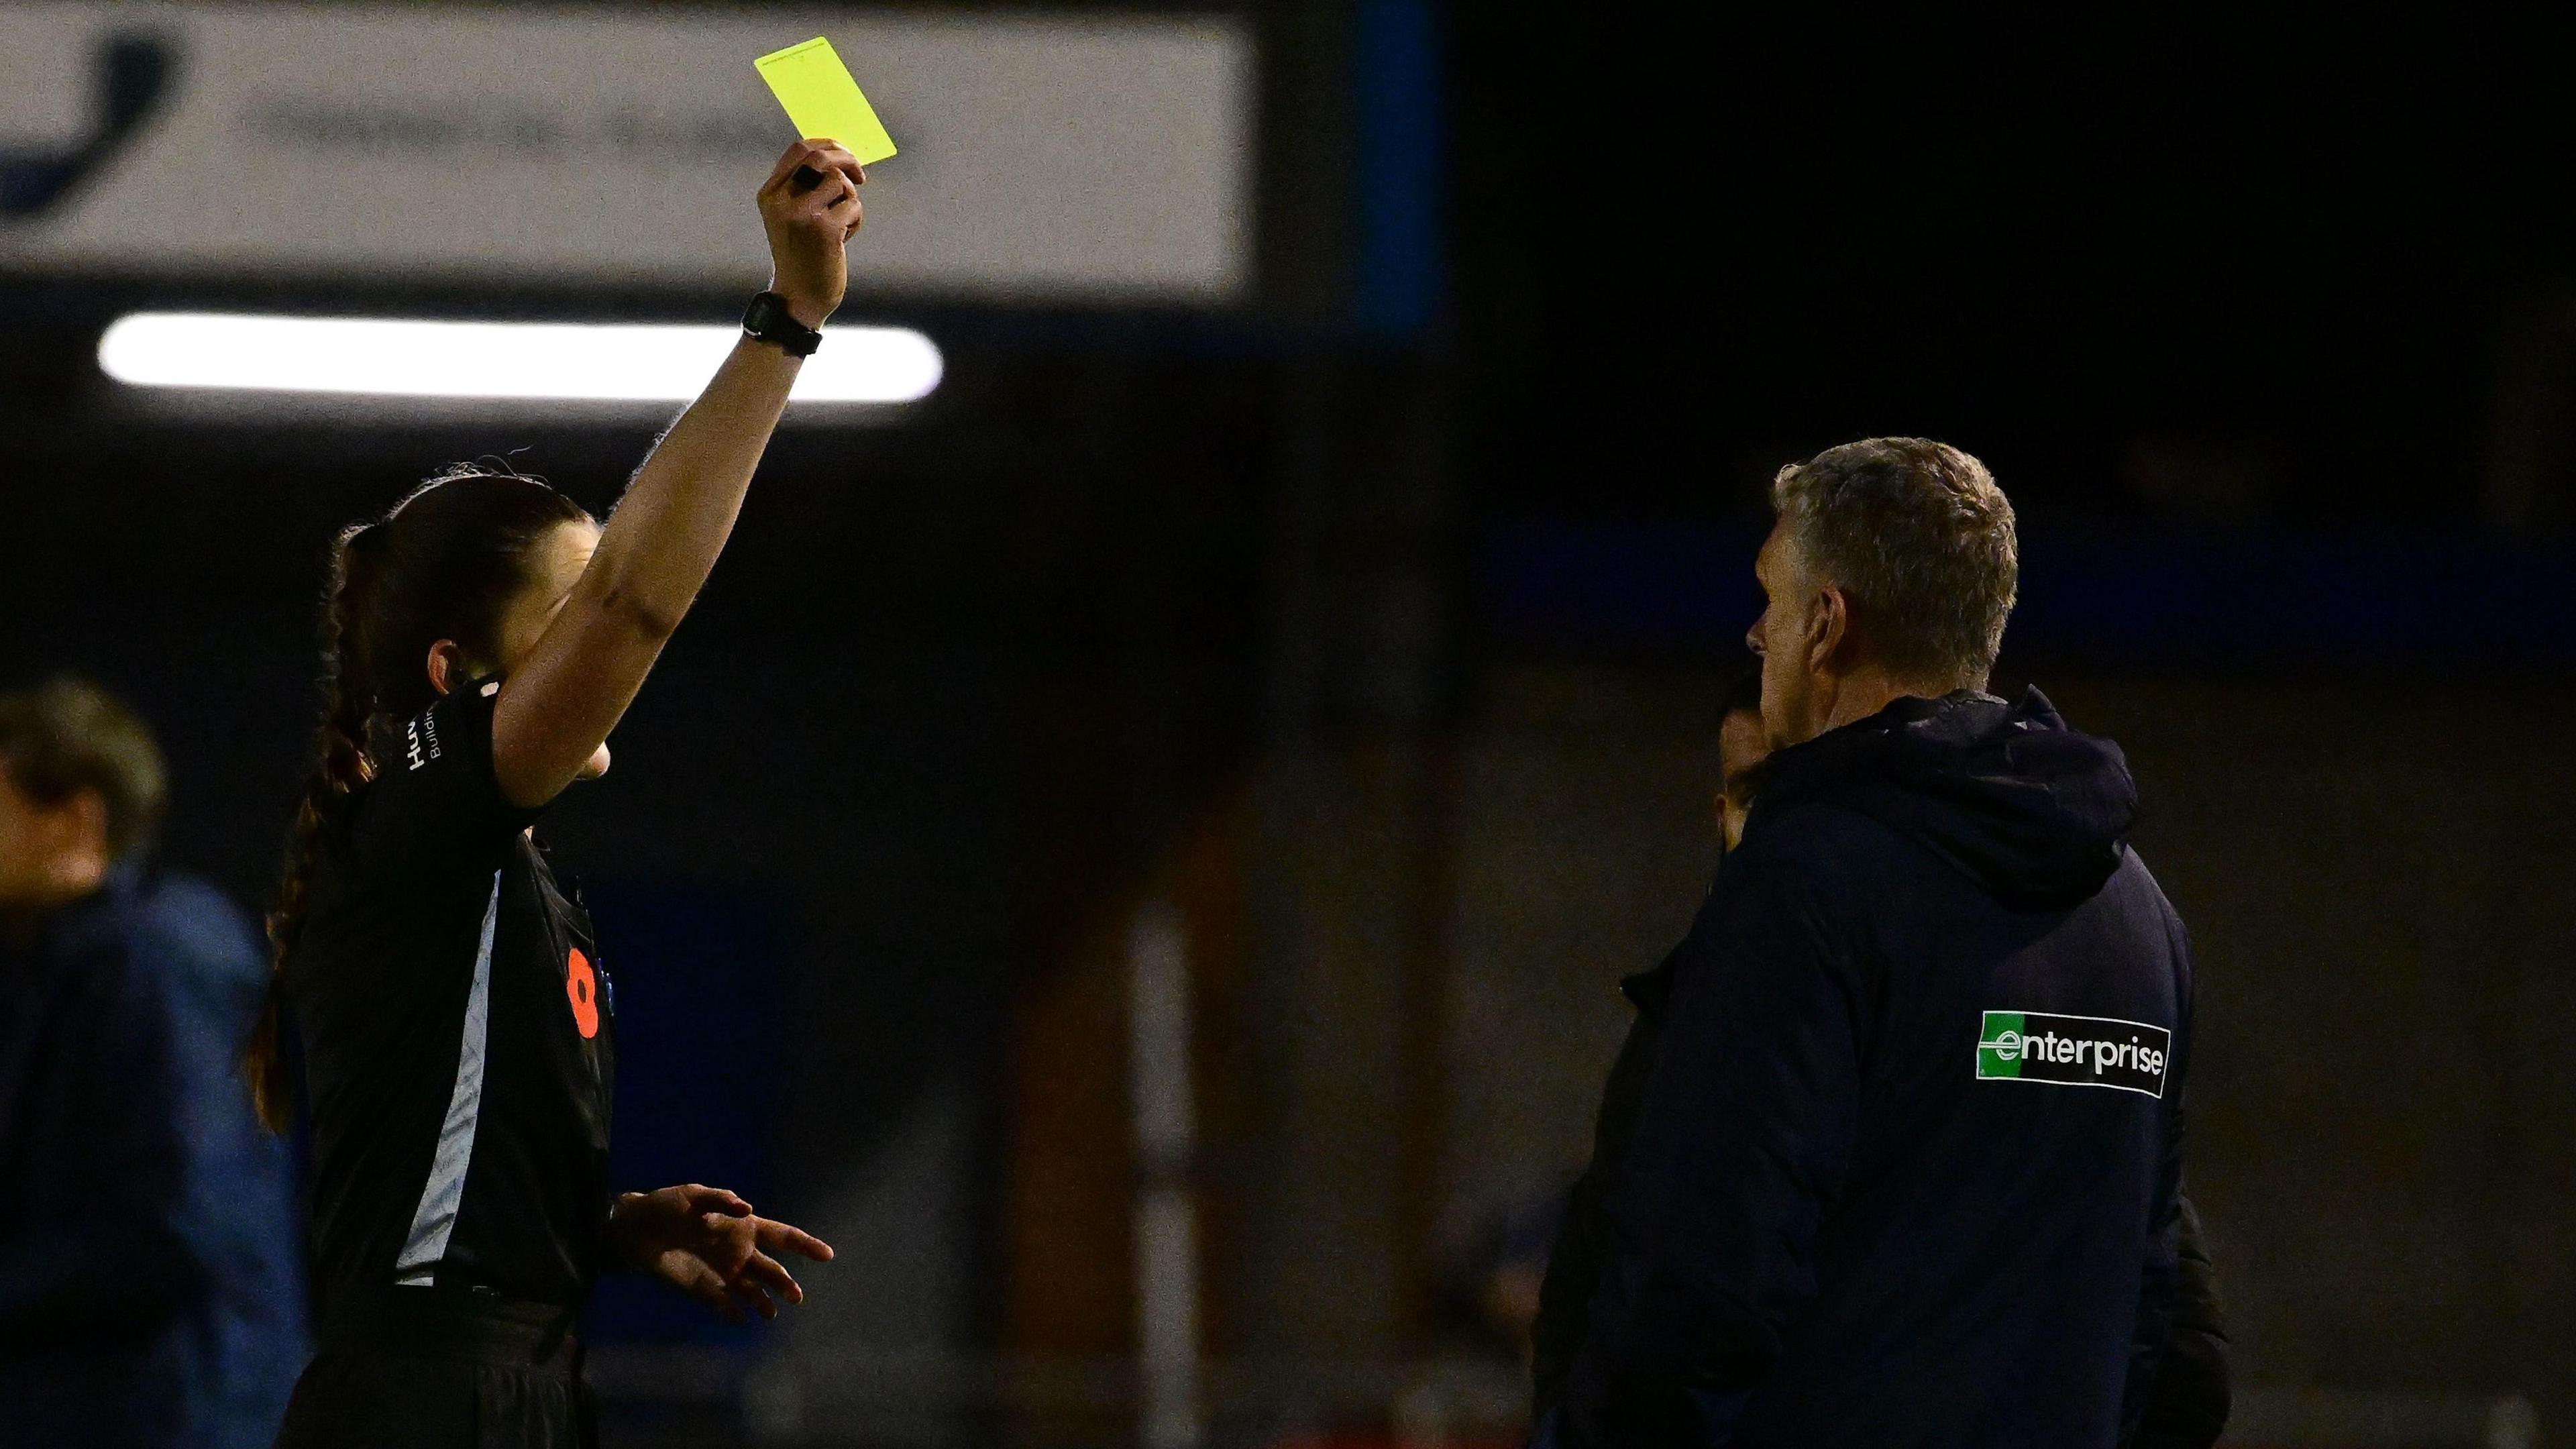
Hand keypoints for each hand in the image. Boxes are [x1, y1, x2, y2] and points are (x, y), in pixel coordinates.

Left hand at [606, 1184, 834, 1323]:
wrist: (634, 1232)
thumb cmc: (665, 1207)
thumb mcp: (691, 1195)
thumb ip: (720, 1200)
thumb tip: (748, 1208)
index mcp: (742, 1227)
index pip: (782, 1236)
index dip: (805, 1245)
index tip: (827, 1255)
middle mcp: (738, 1252)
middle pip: (772, 1270)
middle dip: (786, 1284)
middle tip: (796, 1298)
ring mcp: (723, 1274)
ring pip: (753, 1292)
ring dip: (764, 1303)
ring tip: (770, 1314)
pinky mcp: (703, 1291)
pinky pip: (725, 1306)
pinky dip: (734, 1313)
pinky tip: (742, 1319)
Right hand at [757, 139, 866, 329]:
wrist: (799, 298)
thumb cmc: (803, 255)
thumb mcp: (793, 217)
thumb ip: (805, 187)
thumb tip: (839, 155)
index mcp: (769, 194)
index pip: (798, 150)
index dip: (827, 144)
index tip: (844, 153)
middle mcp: (781, 201)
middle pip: (820, 158)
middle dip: (847, 160)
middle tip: (861, 176)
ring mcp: (802, 215)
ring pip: (840, 182)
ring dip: (850, 199)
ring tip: (842, 223)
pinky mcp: (824, 230)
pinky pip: (853, 206)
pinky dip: (856, 220)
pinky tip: (843, 241)